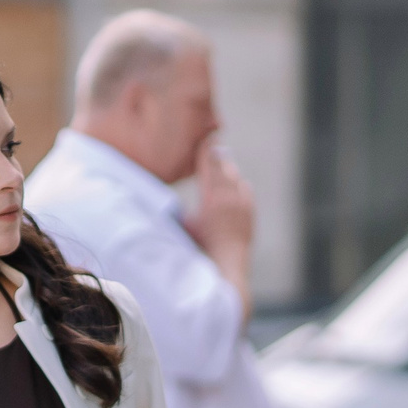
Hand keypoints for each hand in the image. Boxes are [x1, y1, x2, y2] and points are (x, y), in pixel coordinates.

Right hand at [180, 139, 254, 305]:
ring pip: (235, 179)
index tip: (204, 138)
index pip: (210, 164)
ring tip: (218, 163)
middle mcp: (231, 198)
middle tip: (210, 144)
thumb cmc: (198, 250)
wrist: (226, 269)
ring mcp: (243, 206)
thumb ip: (175, 209)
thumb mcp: (184, 226)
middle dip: (216, 157)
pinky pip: (244, 191)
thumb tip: (159, 197)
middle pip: (224, 168)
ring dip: (226, 171)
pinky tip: (234, 183)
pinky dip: (237, 185)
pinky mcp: (248, 215)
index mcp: (214, 198)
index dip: (206, 150)